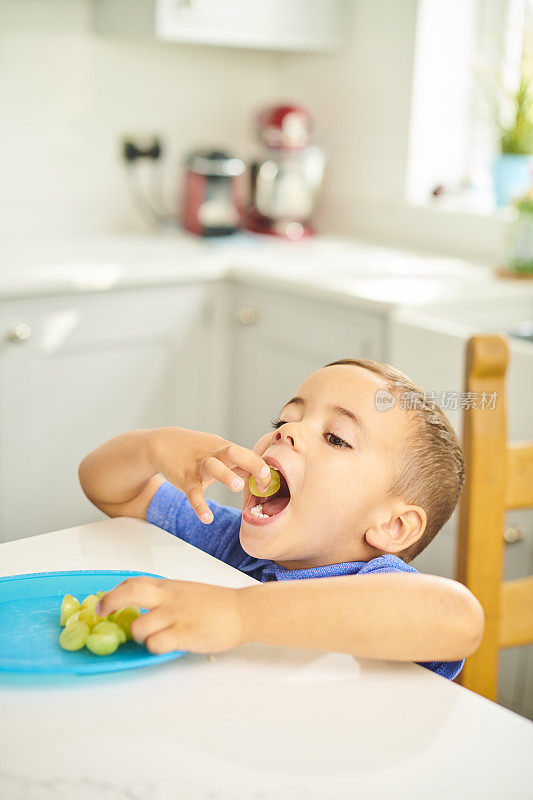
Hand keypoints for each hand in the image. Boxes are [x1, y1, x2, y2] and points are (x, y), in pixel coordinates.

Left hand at [96, 575, 245, 654]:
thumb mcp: (187, 592)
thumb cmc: (217, 604)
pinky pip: (157, 644)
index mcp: (169, 586)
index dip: (113, 593)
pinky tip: (162, 646)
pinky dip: (153, 647)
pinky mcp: (184, 634)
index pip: (134, 582)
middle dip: (110, 603)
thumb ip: (165, 598)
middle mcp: (169, 598)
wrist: (242, 610)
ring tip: (147, 638)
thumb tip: (144, 609)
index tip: (102, 604)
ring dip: (137, 635)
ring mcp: (176, 615)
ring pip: (139, 626)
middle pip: (130, 593)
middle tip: (103, 615)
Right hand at [150, 427, 271, 523]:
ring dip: (226, 475)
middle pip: (233, 452)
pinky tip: (207, 518)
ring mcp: (198, 466)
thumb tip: (260, 476)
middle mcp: (214, 454)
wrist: (163, 444)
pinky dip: (199, 505)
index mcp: (225, 448)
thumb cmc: (197, 450)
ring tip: (237, 486)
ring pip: (213, 467)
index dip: (261, 467)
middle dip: (251, 463)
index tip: (269, 484)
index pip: (248, 454)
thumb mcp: (218, 452)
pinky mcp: (185, 478)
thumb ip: (239, 464)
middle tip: (263, 478)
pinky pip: (193, 492)